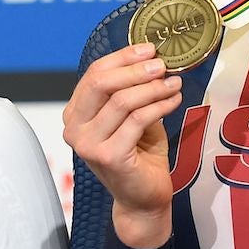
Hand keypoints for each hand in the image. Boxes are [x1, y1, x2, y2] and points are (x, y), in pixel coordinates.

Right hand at [62, 42, 180, 248]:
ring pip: (121, 100)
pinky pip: (137, 120)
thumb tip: (152, 58)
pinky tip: (174, 101)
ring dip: (152, 88)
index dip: (121, 58)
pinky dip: (159, 106)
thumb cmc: (138, 155)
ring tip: (174, 83)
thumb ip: (131, 91)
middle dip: (134, 69)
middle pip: (101, 83)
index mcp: (75, 114)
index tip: (149, 49)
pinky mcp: (109, 156)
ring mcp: (88, 144)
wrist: (143, 199)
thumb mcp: (131, 116)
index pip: (93, 75)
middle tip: (162, 64)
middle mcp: (74, 128)